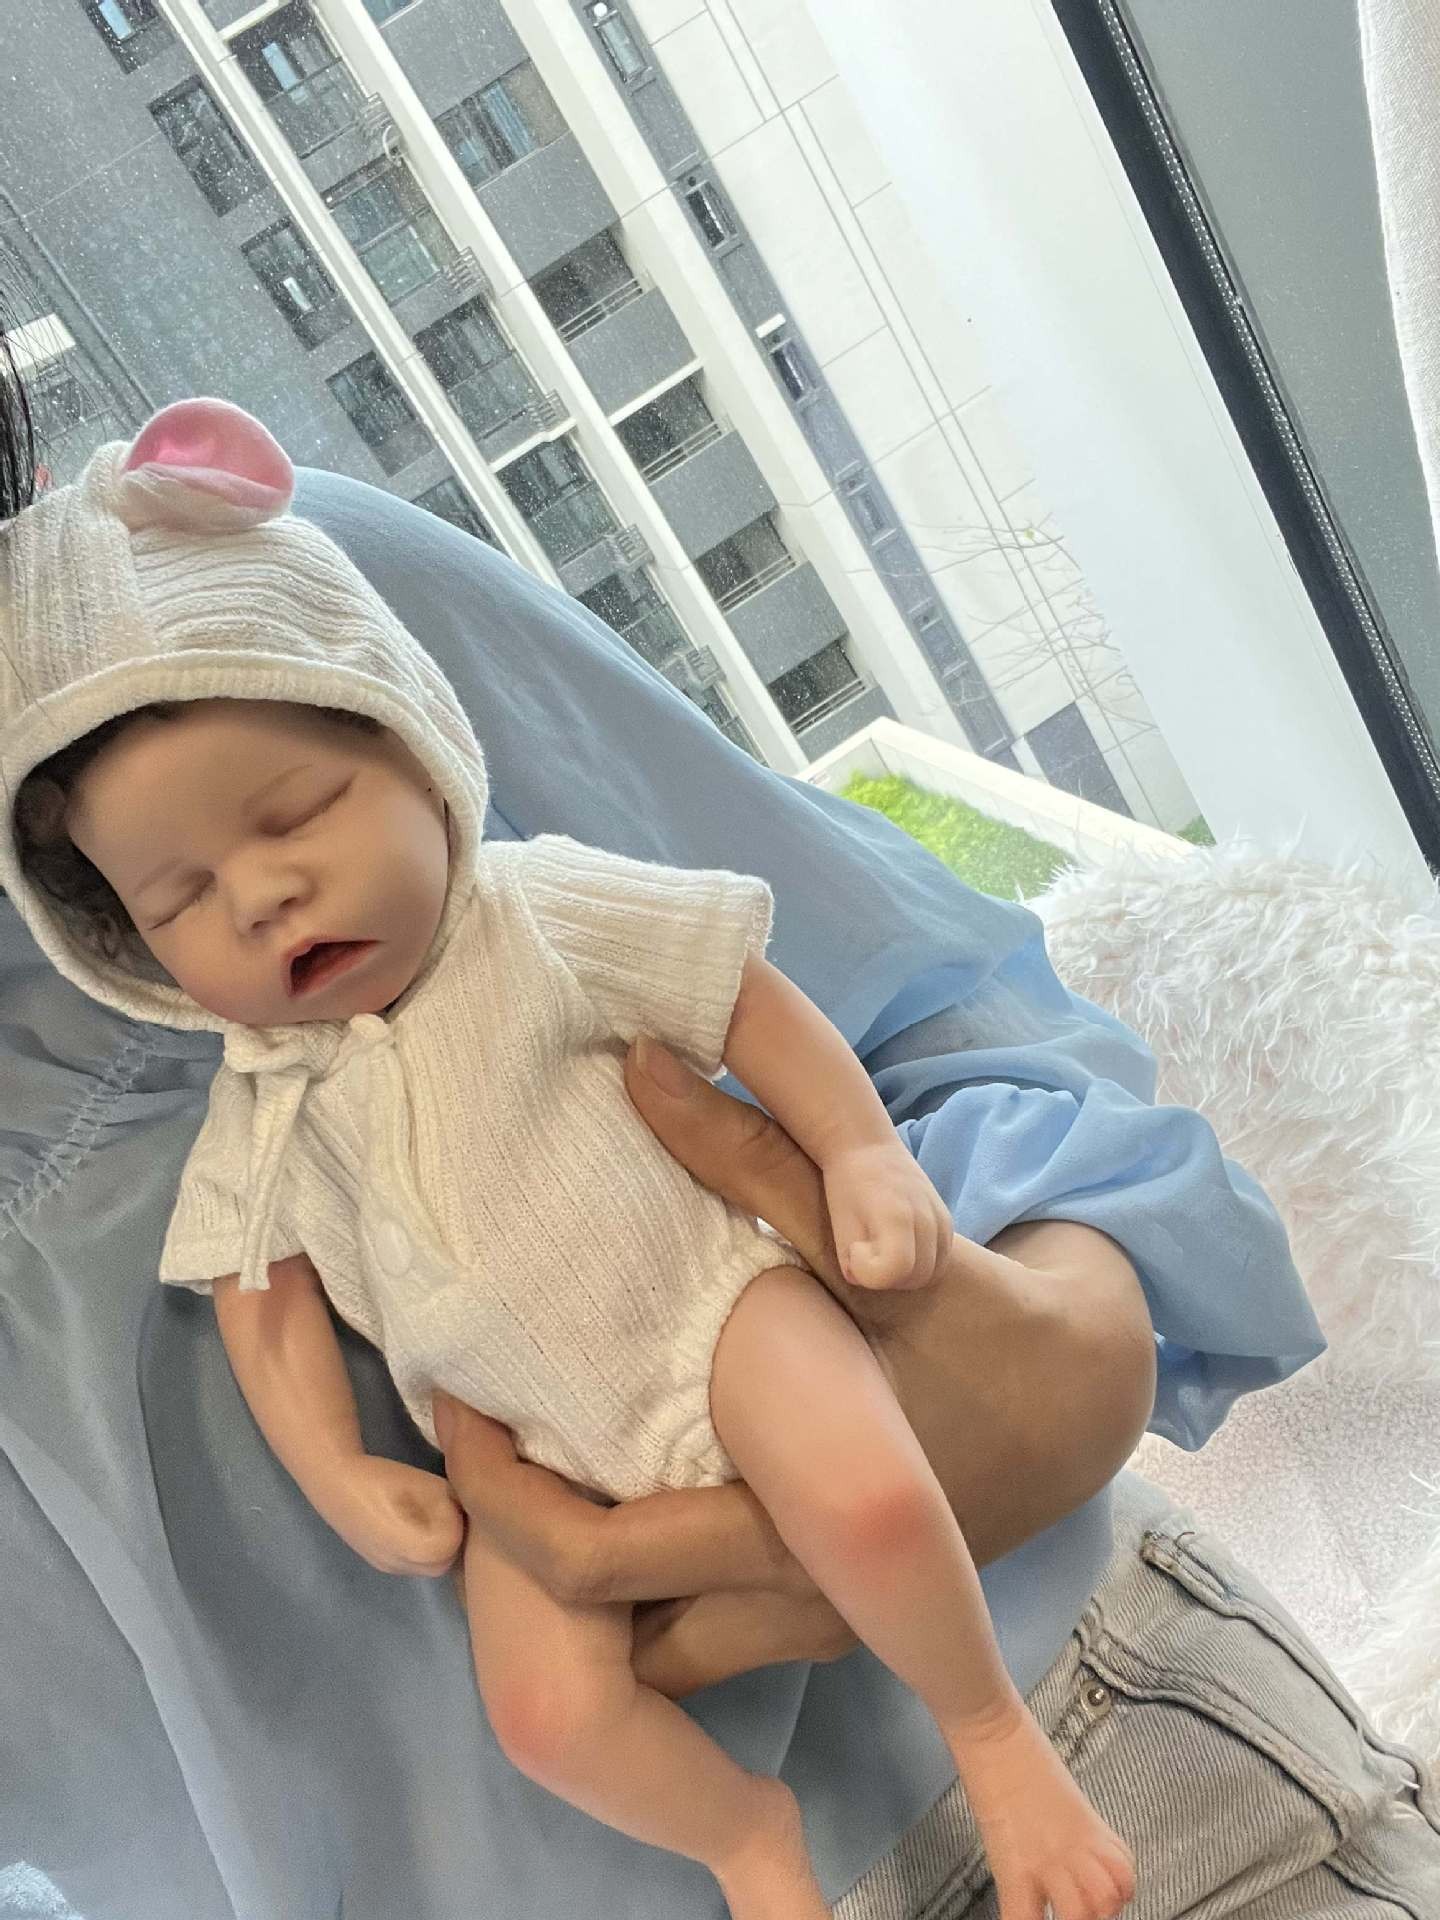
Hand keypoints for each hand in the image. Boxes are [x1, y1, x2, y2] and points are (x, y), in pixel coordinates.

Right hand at [324, 1454, 464, 1576]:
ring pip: (427, 1567)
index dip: (459, 1522)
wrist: (337, 1483)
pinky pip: (409, 1564)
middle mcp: (406, 1568)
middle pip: (445, 1562)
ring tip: (426, 1517)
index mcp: (422, 1549)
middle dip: (450, 1538)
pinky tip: (410, 1524)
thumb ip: (458, 1505)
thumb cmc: (388, 1479)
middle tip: (445, 1511)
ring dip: (434, 1546)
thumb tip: (469, 1515)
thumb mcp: (434, 1486)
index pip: (457, 1545)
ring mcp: (390, 1569)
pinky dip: (417, 1549)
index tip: (452, 1503)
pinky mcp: (379, 1565)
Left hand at [822, 1139, 953, 1290]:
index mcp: (898, 1215)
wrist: (867, 1148)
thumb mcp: (838, 1224)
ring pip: (931, 1274)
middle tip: (867, 1253)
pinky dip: (920, 1264)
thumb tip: (867, 1281)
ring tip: (882, 1251)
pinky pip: (941, 1260)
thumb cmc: (846, 1184)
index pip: (894, 1271)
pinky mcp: (948, 1221)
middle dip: (887, 1277)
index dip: (869, 1271)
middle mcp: (927, 1218)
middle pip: (916, 1278)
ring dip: (904, 1274)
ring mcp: (942, 1219)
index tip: (855, 1249)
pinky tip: (899, 1248)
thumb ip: (851, 1263)